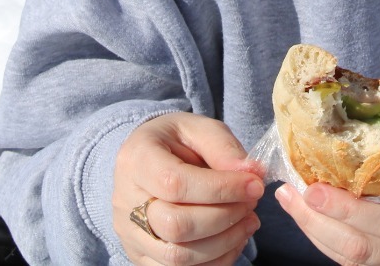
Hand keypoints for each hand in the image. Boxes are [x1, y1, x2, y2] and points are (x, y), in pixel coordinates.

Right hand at [113, 112, 266, 264]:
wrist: (147, 159)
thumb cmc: (176, 141)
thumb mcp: (198, 127)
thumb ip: (223, 147)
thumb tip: (252, 174)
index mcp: (136, 160)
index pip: (175, 184)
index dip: (221, 189)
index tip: (254, 185)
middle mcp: (125, 201)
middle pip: (175, 227)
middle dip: (225, 218)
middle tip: (251, 203)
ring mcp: (130, 233)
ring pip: (177, 258)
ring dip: (224, 243)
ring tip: (249, 220)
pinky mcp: (141, 255)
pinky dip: (215, 261)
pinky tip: (233, 238)